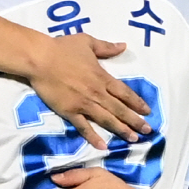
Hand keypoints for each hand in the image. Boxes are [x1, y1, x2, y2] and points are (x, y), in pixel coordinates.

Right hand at [28, 34, 151, 150]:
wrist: (40, 59)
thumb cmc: (62, 48)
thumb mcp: (87, 42)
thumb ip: (106, 47)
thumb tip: (123, 46)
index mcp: (102, 77)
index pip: (125, 93)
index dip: (137, 103)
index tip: (148, 111)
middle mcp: (97, 93)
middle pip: (120, 109)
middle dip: (135, 121)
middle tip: (148, 131)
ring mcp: (83, 104)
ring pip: (107, 120)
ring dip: (121, 130)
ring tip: (133, 139)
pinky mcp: (69, 111)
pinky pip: (83, 126)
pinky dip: (93, 137)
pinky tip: (103, 146)